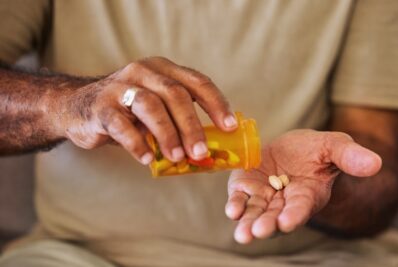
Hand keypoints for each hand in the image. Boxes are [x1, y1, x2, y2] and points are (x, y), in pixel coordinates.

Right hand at [53, 57, 236, 163]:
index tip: (230, 126)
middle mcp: (144, 72)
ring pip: (150, 106)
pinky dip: (136, 143)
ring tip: (177, 157)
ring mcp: (120, 86)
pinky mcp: (101, 106)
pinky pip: (121, 125)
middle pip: (176, 95)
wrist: (78, 107)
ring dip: (167, 134)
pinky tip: (146, 159)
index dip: (217, 104)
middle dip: (192, 126)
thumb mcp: (156, 108)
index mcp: (164, 70)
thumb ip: (178, 122)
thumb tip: (210, 152)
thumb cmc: (128, 112)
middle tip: (201, 152)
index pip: (198, 82)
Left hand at [225, 129, 381, 243]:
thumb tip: (376, 163)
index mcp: (308, 195)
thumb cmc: (318, 150)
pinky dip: (236, 205)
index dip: (294, 215)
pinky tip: (232, 210)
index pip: (301, 208)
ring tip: (243, 234)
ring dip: (248, 223)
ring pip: (256, 213)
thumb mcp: (335, 146)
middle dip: (267, 225)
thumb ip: (350, 157)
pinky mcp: (247, 187)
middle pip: (275, 217)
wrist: (294, 148)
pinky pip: (241, 198)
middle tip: (258, 232)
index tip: (286, 221)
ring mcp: (264, 196)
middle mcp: (285, 202)